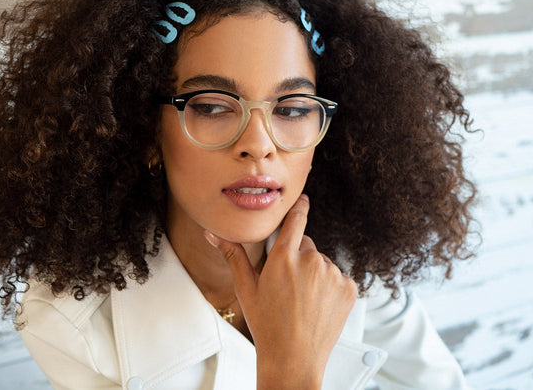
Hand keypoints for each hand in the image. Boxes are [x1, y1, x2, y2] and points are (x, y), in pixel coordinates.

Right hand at [204, 194, 357, 388]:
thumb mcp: (246, 288)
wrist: (293, 360)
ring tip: (302, 300)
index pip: (296, 219)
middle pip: (306, 246)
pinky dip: (330, 288)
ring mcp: (332, 275)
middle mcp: (311, 261)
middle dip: (298, 258)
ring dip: (314, 274)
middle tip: (288, 285)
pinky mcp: (347, 288)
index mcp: (284, 257)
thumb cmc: (266, 325)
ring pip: (322, 263)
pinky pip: (337, 278)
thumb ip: (233, 254)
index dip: (299, 207)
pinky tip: (317, 305)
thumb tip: (212, 233)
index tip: (303, 199)